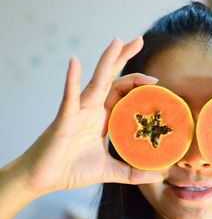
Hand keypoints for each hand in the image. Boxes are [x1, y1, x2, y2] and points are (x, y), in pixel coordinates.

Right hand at [16, 37, 163, 193]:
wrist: (43, 179)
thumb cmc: (72, 169)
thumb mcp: (110, 171)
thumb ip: (134, 172)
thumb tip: (160, 175)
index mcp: (103, 117)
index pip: (123, 93)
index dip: (139, 84)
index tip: (157, 82)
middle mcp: (92, 109)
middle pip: (111, 78)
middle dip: (124, 58)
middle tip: (139, 39)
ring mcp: (78, 111)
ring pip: (95, 81)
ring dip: (106, 61)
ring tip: (118, 41)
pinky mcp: (64, 118)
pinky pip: (69, 96)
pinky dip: (72, 80)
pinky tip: (75, 62)